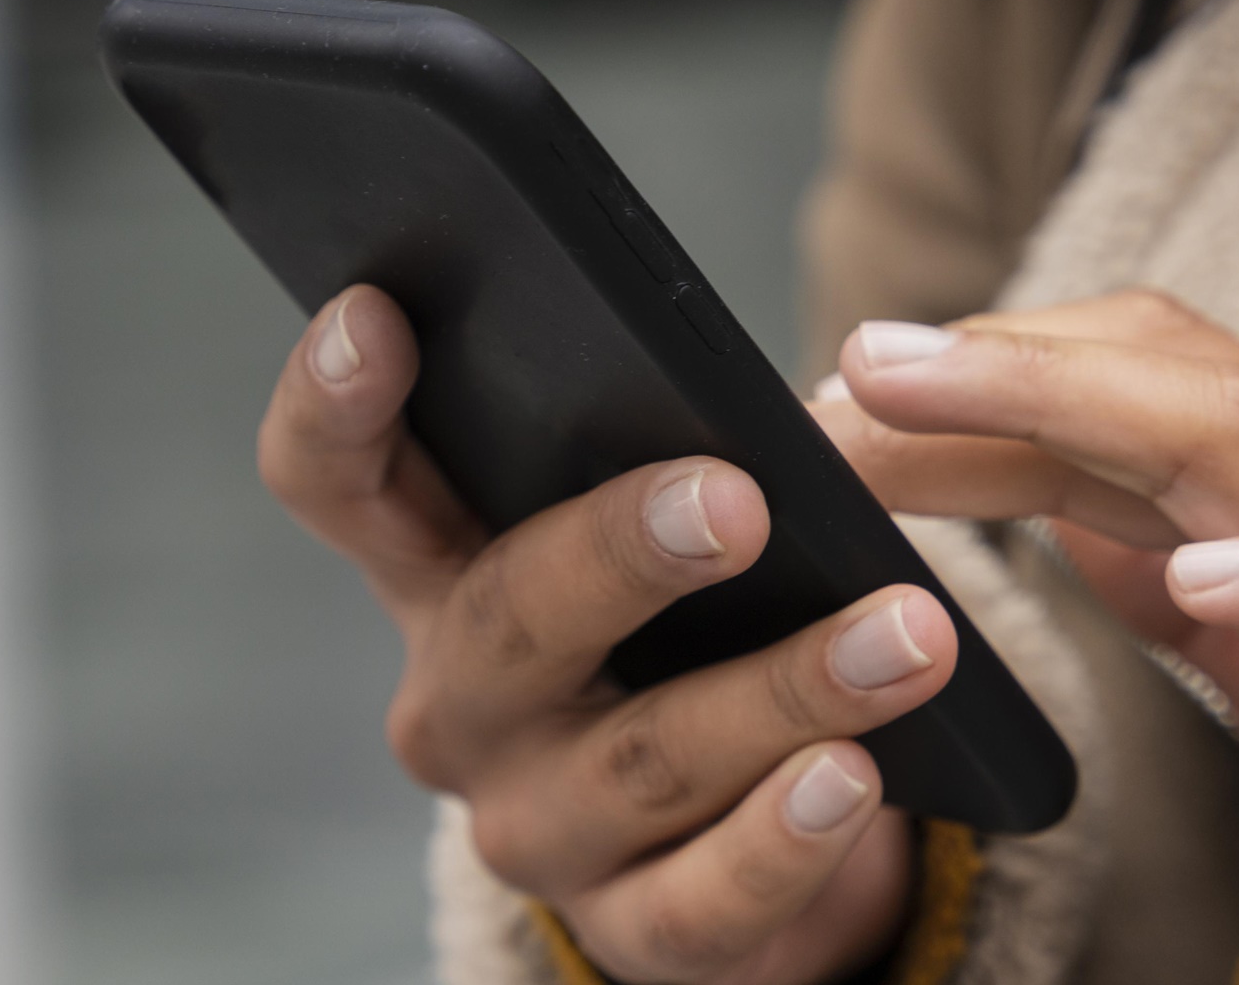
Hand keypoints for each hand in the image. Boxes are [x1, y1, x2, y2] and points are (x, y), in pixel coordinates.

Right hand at [257, 286, 955, 984]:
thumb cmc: (682, 635)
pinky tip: (854, 777)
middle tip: (736, 500)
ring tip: (902, 634)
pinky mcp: (628, 931)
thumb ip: (661, 460)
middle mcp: (461, 706)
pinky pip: (702, 900)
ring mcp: (535, 827)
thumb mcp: (644, 541)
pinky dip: (784, 837)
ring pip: (642, 759)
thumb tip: (782, 399)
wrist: (730, 835)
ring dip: (784, 690)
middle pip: (506, 619)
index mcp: (444, 574)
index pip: (339, 482)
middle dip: (619, 554)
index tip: (379, 315)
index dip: (336, 402)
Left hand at [815, 291, 1238, 955]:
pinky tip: (1200, 581)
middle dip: (1005, 360)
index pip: (1122, 359)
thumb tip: (923, 436)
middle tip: (863, 364)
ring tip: (935, 404)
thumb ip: (1083, 503)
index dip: (985, 363)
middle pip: (1169, 369)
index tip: (847, 390)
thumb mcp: (1168, 591)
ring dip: (1076, 407)